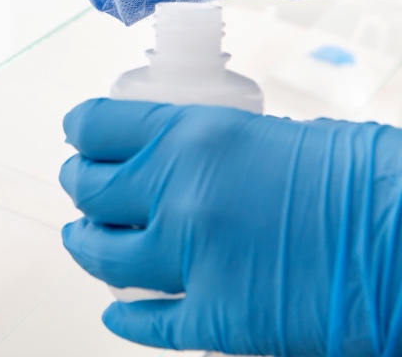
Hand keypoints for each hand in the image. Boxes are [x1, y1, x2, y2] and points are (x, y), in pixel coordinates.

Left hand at [59, 98, 401, 354]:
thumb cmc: (369, 180)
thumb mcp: (275, 135)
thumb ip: (212, 148)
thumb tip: (176, 160)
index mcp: (193, 136)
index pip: (96, 126)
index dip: (81, 132)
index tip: (80, 137)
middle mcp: (179, 195)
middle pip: (88, 192)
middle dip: (79, 189)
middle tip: (83, 190)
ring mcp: (193, 261)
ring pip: (101, 256)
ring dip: (86, 247)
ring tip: (84, 240)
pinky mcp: (217, 320)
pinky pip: (148, 323)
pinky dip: (126, 319)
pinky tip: (117, 314)